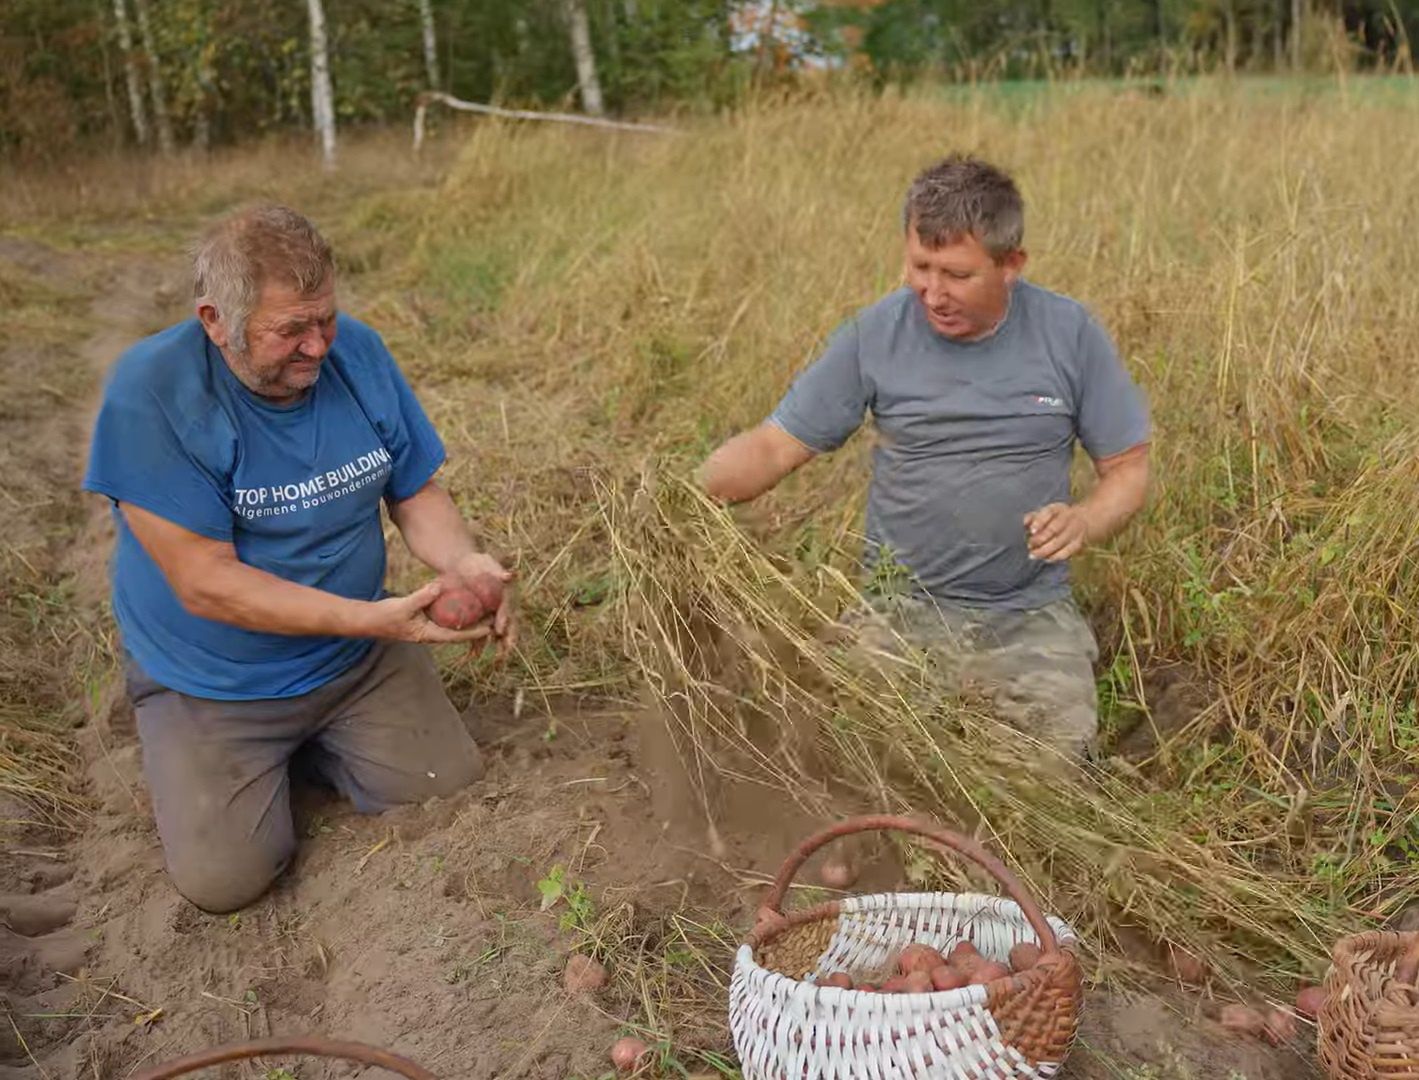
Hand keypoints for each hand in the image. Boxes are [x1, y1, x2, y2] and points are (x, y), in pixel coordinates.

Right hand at [364, 580, 494, 644]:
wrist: (371, 620)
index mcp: (429, 634)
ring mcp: (428, 626)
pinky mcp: (425, 619)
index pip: (456, 636)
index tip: (490, 628)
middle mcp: (432, 633)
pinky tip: (465, 602)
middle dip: (476, 626)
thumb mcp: (404, 605)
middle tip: (495, 618)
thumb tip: (438, 586)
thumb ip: (421, 597)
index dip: (474, 632)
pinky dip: (455, 610)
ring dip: (468, 619)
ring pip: (453, 623)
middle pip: (458, 631)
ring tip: (486, 611)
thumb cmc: (386, 616)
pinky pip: (444, 616)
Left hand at [449, 552, 517, 659]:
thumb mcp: (488, 563)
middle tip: (506, 651)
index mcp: (505, 596)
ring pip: (496, 633)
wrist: (465, 567)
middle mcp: (500, 607)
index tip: (500, 629)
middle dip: (508, 639)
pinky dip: (478, 645)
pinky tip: (473, 656)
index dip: (504, 619)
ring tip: (496, 660)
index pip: (506, 608)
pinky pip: (480, 634)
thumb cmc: (479, 563)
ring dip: (497, 647)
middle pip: (507, 625)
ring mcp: (491, 615)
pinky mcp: (480, 620)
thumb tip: (510, 575)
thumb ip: (498, 570)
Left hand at [1024, 503, 1091, 562]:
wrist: (1082, 520)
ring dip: (1045, 550)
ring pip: (1059, 542)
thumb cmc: (1056, 517)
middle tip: (1029, 545)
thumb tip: (1024, 523)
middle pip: (1054, 529)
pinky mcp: (1077, 544)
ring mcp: (1074, 531)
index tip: (1031, 530)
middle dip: (1040, 539)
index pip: (1048, 513)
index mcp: (1057, 509)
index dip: (1039, 522)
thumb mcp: (1045, 513)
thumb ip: (1032, 517)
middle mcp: (1068, 519)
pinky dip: (1054, 557)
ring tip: (1033, 555)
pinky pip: (1066, 553)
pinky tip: (1045, 558)